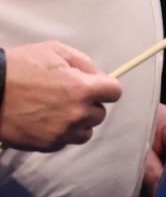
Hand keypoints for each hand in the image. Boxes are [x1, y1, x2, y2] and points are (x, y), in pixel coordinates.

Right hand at [0, 42, 122, 150]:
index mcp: (83, 89)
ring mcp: (61, 132)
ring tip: (59, 111)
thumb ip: (84, 63)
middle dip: (90, 105)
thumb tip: (98, 76)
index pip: (114, 92)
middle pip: (100, 114)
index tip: (97, 86)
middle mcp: (76, 114)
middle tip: (71, 97)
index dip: (106, 87)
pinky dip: (60, 133)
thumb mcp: (56, 51)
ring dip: (78, 123)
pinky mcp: (46, 145)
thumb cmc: (20, 67)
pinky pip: (64, 142)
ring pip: (85, 132)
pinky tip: (46, 121)